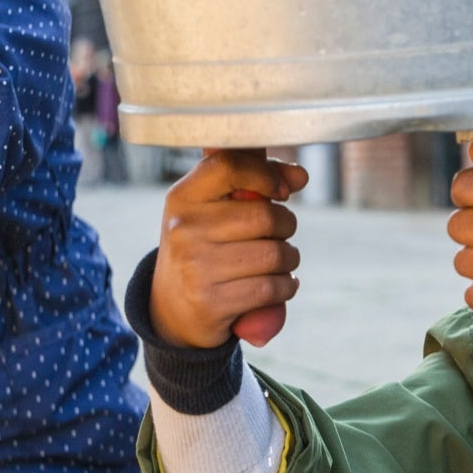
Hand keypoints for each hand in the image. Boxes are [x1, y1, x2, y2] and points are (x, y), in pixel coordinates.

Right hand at [153, 148, 307, 348]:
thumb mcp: (212, 208)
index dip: (266, 174)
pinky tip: (280, 285)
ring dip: (290, 259)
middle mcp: (185, 229)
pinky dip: (287, 286)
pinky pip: (272, 288)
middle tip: (280, 234)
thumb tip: (301, 176)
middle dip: (287, 225)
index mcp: (183, 197)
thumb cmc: (204, 246)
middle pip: (266, 216)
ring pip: (275, 254)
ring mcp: (196, 267)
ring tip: (280, 261)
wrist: (172, 307)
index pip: (229, 166)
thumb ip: (254, 181)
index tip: (281, 192)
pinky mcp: (211, 302)